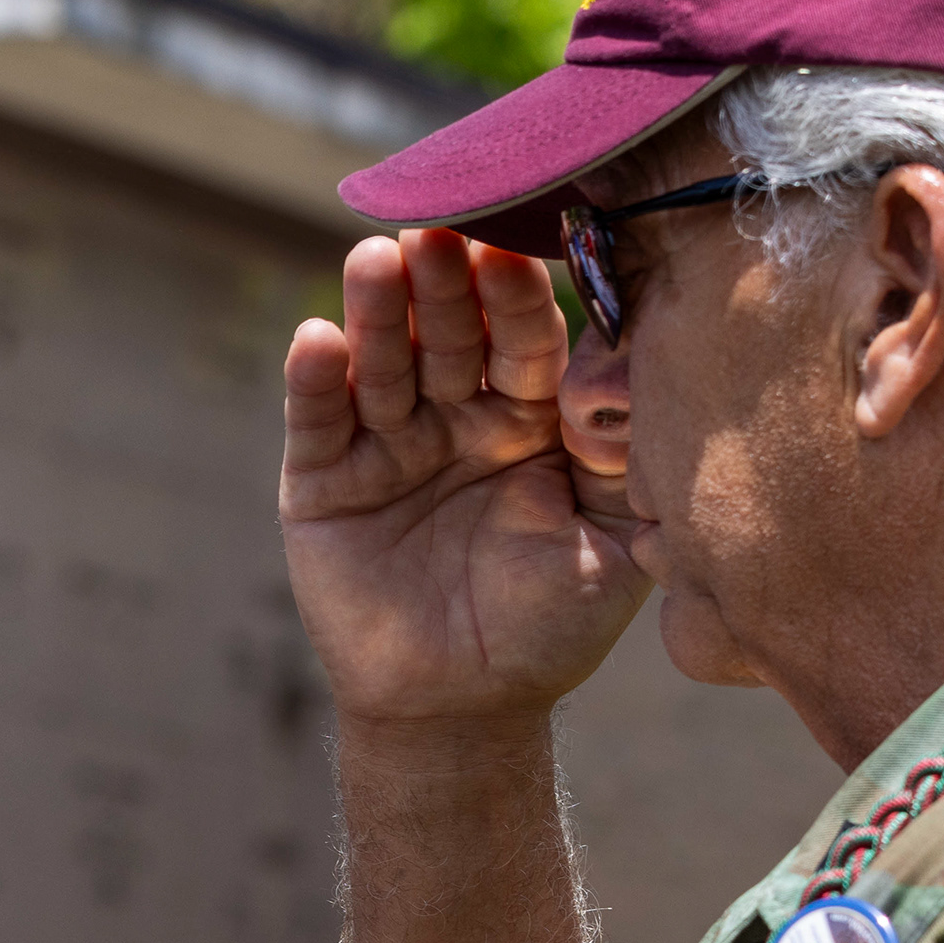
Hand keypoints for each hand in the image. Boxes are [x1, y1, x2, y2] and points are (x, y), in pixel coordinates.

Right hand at [278, 230, 645, 731]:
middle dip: (444, 287)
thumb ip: (628, 463)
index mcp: (533, 420)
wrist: (460, 708)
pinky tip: (316, 338)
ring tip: (371, 261)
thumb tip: (631, 375)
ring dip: (375, 312)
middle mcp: (458, 418)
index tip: (513, 251)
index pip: (527, 342)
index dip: (519, 300)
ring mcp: (387, 446)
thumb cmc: (549, 627)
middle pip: (450, 337)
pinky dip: (313, 383)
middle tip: (436, 234)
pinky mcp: (322, 483)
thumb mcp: (617, 545)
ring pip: (381, 365)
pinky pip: (318, 424)